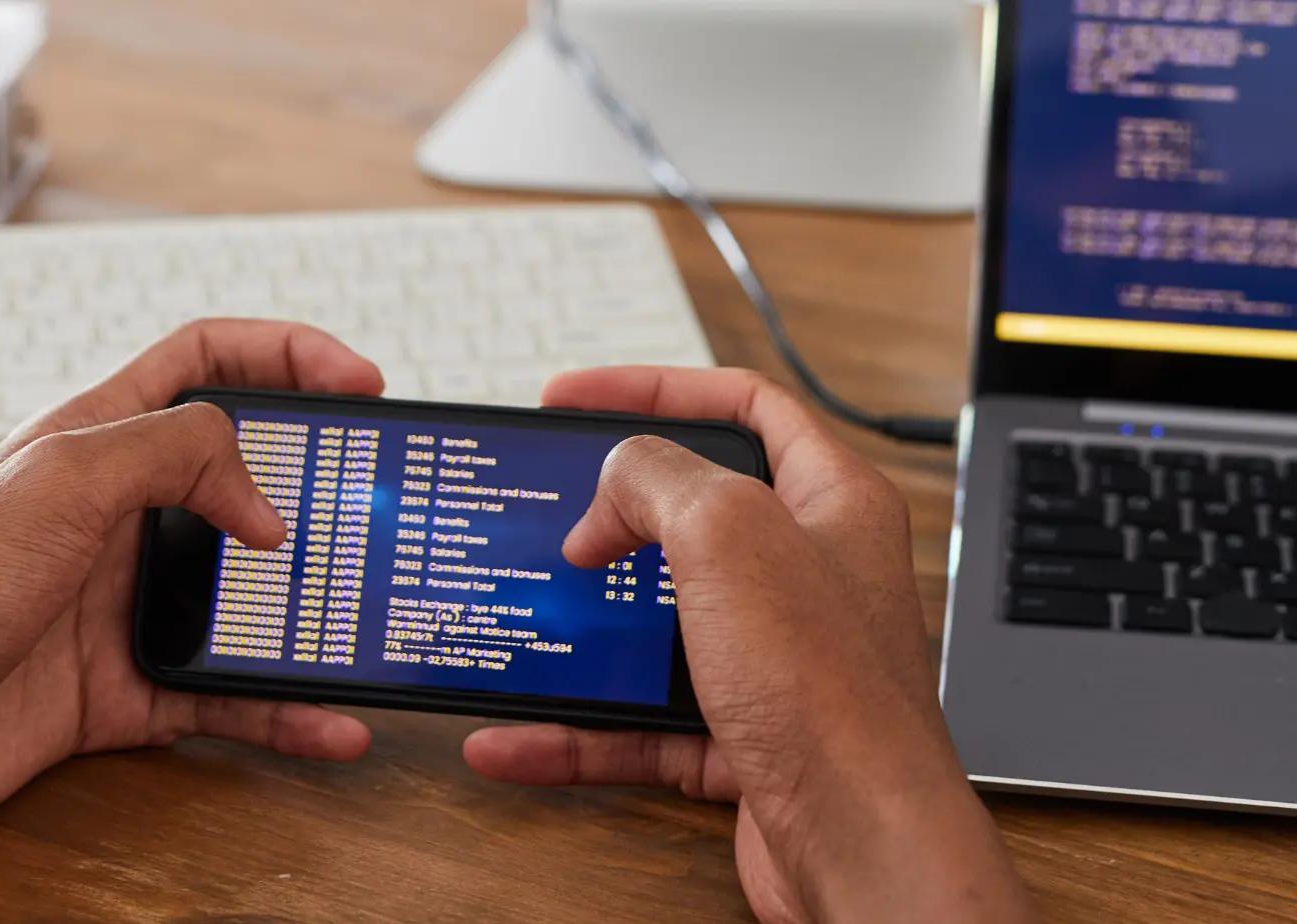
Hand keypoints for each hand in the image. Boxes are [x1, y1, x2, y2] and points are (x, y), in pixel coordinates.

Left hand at [0, 320, 382, 853]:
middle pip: (240, 478)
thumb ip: (175, 451)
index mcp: (96, 440)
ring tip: (373, 617)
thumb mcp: (64, 480)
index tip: (360, 382)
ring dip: (310, 610)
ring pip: (244, 597)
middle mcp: (117, 517)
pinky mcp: (124, 689)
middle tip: (381, 499)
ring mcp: (122, 604)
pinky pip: (224, 697)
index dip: (287, 354)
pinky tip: (330, 725)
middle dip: (318, 483)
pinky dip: (280, 711)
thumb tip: (262, 499)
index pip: (205, 362)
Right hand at [463, 367, 1034, 922]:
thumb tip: (613, 486)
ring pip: (659, 624)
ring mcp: (774, 659)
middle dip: (611, 509)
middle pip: (694, 514)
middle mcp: (807, 574)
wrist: (862, 845)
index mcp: (829, 501)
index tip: (575, 396)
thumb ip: (658, 479)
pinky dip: (576, 729)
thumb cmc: (830, 692)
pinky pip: (640, 721)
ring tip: (524, 612)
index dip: (655, 388)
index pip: (743, 406)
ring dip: (586, 625)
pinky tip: (515, 736)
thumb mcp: (728, 534)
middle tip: (546, 501)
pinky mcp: (741, 735)